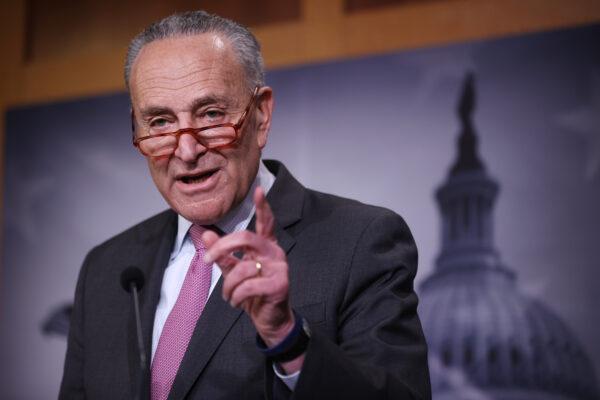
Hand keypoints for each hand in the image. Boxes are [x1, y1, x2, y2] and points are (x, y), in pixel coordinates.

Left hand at [202, 186, 294, 346]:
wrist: (270, 321)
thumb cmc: (254, 294)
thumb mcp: (234, 272)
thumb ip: (222, 254)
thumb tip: (205, 233)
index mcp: (266, 246)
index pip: (266, 222)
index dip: (263, 206)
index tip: (258, 189)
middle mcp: (275, 252)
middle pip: (246, 237)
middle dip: (222, 247)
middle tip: (208, 259)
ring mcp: (279, 268)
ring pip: (242, 268)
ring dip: (227, 286)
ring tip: (228, 297)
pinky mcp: (279, 285)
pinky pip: (247, 286)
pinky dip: (235, 297)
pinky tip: (236, 303)